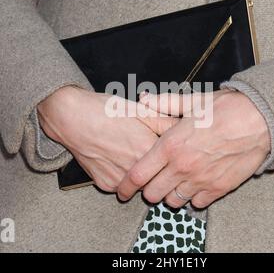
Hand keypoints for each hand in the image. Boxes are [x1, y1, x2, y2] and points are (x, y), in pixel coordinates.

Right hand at [37, 86, 175, 191]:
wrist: (70, 117)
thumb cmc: (104, 110)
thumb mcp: (139, 110)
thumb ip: (164, 120)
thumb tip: (182, 126)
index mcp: (146, 148)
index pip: (171, 162)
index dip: (172, 154)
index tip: (170, 150)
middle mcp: (134, 169)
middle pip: (157, 175)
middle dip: (158, 166)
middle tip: (148, 150)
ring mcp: (119, 180)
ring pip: (141, 183)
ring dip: (141, 173)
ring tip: (130, 152)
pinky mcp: (105, 185)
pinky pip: (122, 185)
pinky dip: (124, 176)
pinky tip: (117, 159)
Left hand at [117, 90, 270, 207]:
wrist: (258, 120)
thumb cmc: (224, 109)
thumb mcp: (191, 102)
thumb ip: (163, 104)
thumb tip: (143, 99)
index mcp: (170, 146)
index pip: (139, 175)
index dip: (127, 185)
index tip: (122, 189)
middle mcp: (182, 167)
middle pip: (153, 193)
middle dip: (149, 189)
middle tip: (154, 180)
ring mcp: (200, 180)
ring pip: (173, 201)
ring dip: (170, 194)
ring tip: (175, 182)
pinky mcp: (218, 188)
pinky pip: (197, 203)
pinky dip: (192, 197)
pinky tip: (195, 185)